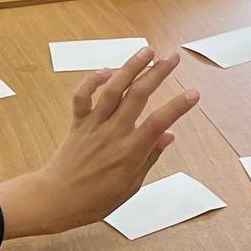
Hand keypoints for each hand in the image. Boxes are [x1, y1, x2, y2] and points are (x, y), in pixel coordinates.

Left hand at [0, 48, 198, 234]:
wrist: (55, 199)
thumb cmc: (95, 200)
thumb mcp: (131, 186)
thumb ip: (150, 157)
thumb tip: (169, 135)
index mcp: (130, 152)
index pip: (159, 122)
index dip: (178, 106)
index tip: (194, 93)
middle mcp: (114, 132)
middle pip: (138, 95)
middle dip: (158, 73)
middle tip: (173, 57)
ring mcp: (94, 125)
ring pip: (113, 89)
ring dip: (131, 67)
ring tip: (147, 51)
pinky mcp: (78, 122)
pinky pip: (83, 96)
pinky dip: (94, 80)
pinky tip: (108, 71)